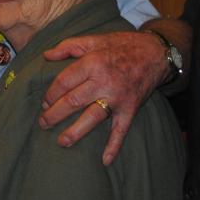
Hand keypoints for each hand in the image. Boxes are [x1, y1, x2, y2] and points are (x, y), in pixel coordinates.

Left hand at [38, 30, 170, 164]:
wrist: (156, 53)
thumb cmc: (122, 45)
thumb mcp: (95, 39)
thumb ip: (68, 46)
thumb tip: (46, 56)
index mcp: (93, 62)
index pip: (64, 82)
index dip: (51, 94)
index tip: (45, 103)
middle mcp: (104, 81)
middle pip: (73, 101)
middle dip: (55, 115)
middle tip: (43, 123)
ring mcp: (118, 97)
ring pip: (92, 118)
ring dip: (75, 132)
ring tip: (62, 142)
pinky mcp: (130, 108)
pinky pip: (121, 130)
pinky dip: (114, 146)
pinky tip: (105, 160)